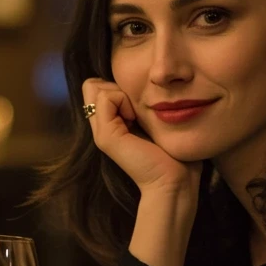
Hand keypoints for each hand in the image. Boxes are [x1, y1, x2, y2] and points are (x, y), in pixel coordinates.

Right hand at [82, 78, 200, 196]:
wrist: (173, 181)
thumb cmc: (172, 153)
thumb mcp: (152, 119)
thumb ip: (140, 104)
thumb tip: (139, 84)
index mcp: (111, 124)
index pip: (97, 87)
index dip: (117, 86)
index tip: (138, 106)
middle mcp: (101, 127)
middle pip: (92, 85)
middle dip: (116, 86)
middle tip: (136, 108)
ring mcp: (100, 132)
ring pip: (95, 87)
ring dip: (120, 92)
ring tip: (136, 115)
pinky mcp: (105, 136)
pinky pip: (105, 97)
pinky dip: (123, 99)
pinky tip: (135, 118)